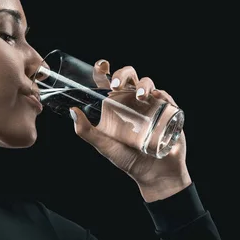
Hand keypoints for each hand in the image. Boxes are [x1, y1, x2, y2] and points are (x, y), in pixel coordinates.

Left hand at [69, 60, 190, 199]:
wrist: (153, 174)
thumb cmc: (127, 159)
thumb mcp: (103, 145)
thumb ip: (86, 131)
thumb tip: (72, 112)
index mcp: (115, 105)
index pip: (108, 82)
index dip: (103, 71)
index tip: (101, 66)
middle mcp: (132, 101)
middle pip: (129, 77)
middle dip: (123, 74)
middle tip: (116, 85)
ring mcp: (150, 105)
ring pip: (147, 83)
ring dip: (143, 84)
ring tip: (139, 96)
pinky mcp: (167, 111)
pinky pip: (165, 96)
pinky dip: (161, 93)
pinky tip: (155, 97)